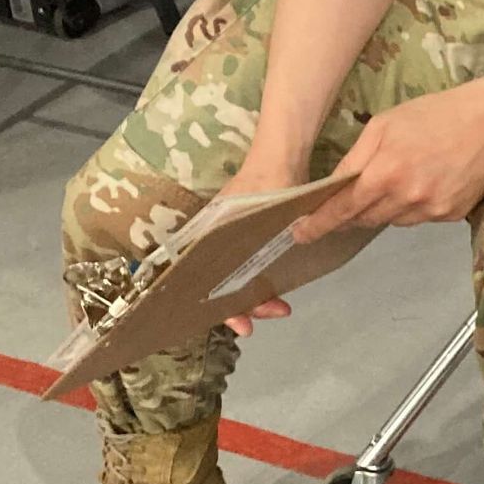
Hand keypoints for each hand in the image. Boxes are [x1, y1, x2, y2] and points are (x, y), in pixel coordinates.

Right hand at [214, 137, 313, 339]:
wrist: (282, 158)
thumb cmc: (261, 183)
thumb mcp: (243, 214)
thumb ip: (238, 242)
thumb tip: (241, 285)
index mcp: (203, 240)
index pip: (201, 285)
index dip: (221, 310)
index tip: (242, 325)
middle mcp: (214, 246)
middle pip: (222, 289)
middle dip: (246, 309)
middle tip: (271, 316)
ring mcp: (234, 245)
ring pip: (240, 284)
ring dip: (258, 300)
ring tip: (282, 308)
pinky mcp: (252, 242)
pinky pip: (253, 272)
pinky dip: (264, 286)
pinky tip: (280, 296)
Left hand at [294, 81, 483, 243]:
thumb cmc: (433, 115)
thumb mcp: (384, 125)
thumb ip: (356, 159)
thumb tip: (334, 187)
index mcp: (385, 172)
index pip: (342, 209)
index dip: (319, 224)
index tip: (300, 234)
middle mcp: (407, 198)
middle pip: (366, 219)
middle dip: (353, 212)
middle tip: (354, 196)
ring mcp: (431, 209)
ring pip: (392, 220)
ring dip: (386, 207)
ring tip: (402, 178)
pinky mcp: (450, 215)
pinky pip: (419, 218)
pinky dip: (413, 206)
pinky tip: (426, 181)